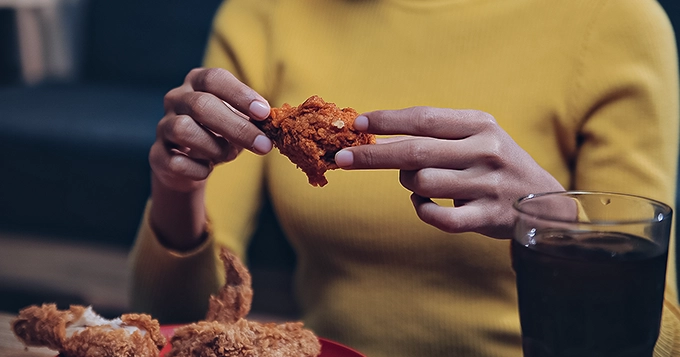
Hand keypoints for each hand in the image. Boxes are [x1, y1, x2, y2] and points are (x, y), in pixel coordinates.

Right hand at [149, 68, 272, 192]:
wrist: (189, 164)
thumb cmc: (220, 134)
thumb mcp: (239, 121)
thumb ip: (253, 119)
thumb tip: (271, 123)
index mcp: (198, 82)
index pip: (215, 79)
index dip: (240, 95)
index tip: (264, 113)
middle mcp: (176, 99)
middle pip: (201, 105)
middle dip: (237, 127)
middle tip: (263, 145)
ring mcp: (164, 126)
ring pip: (183, 129)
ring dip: (214, 146)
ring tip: (229, 154)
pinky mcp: (157, 154)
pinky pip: (175, 161)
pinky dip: (198, 169)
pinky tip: (207, 169)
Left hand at [334, 107, 563, 238]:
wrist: (543, 203)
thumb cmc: (494, 165)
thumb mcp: (476, 137)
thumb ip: (436, 135)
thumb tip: (379, 138)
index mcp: (480, 125)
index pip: (425, 119)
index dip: (388, 120)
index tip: (358, 123)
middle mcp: (486, 150)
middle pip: (415, 151)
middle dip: (372, 154)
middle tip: (342, 158)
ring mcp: (488, 184)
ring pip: (422, 183)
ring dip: (409, 185)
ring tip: (421, 184)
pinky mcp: (487, 216)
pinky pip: (438, 217)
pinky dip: (423, 211)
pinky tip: (425, 205)